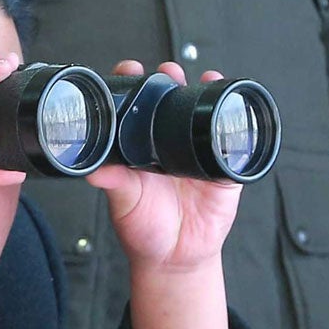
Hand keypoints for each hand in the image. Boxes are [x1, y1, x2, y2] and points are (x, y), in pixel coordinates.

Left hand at [86, 60, 241, 274]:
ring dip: (205, 90)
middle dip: (170, 79)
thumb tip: (93, 171)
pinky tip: (232, 106)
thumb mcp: (125, 204)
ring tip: (203, 78)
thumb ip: (114, 184)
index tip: (128, 69)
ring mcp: (196, 152)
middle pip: (171, 100)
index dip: (133, 83)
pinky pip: (233, 141)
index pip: (135, 106)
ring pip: (203, 113)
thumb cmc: (143, 229)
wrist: (174, 258)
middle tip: (166, 72)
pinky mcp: (222, 169)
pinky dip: (236, 122)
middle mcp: (168, 142)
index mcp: (140, 145)